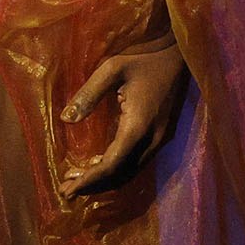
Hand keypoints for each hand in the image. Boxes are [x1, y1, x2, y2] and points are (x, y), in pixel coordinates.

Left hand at [58, 34, 187, 201]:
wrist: (179, 54)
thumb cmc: (144, 57)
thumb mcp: (112, 69)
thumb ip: (89, 94)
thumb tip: (65, 119)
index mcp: (138, 126)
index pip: (111, 165)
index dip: (89, 180)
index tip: (66, 190)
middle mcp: (152, 139)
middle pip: (121, 175)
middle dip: (93, 186)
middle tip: (66, 190)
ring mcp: (160, 139)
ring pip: (131, 171)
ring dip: (105, 180)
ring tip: (77, 180)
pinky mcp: (162, 135)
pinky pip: (138, 162)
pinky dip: (117, 169)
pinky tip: (99, 164)